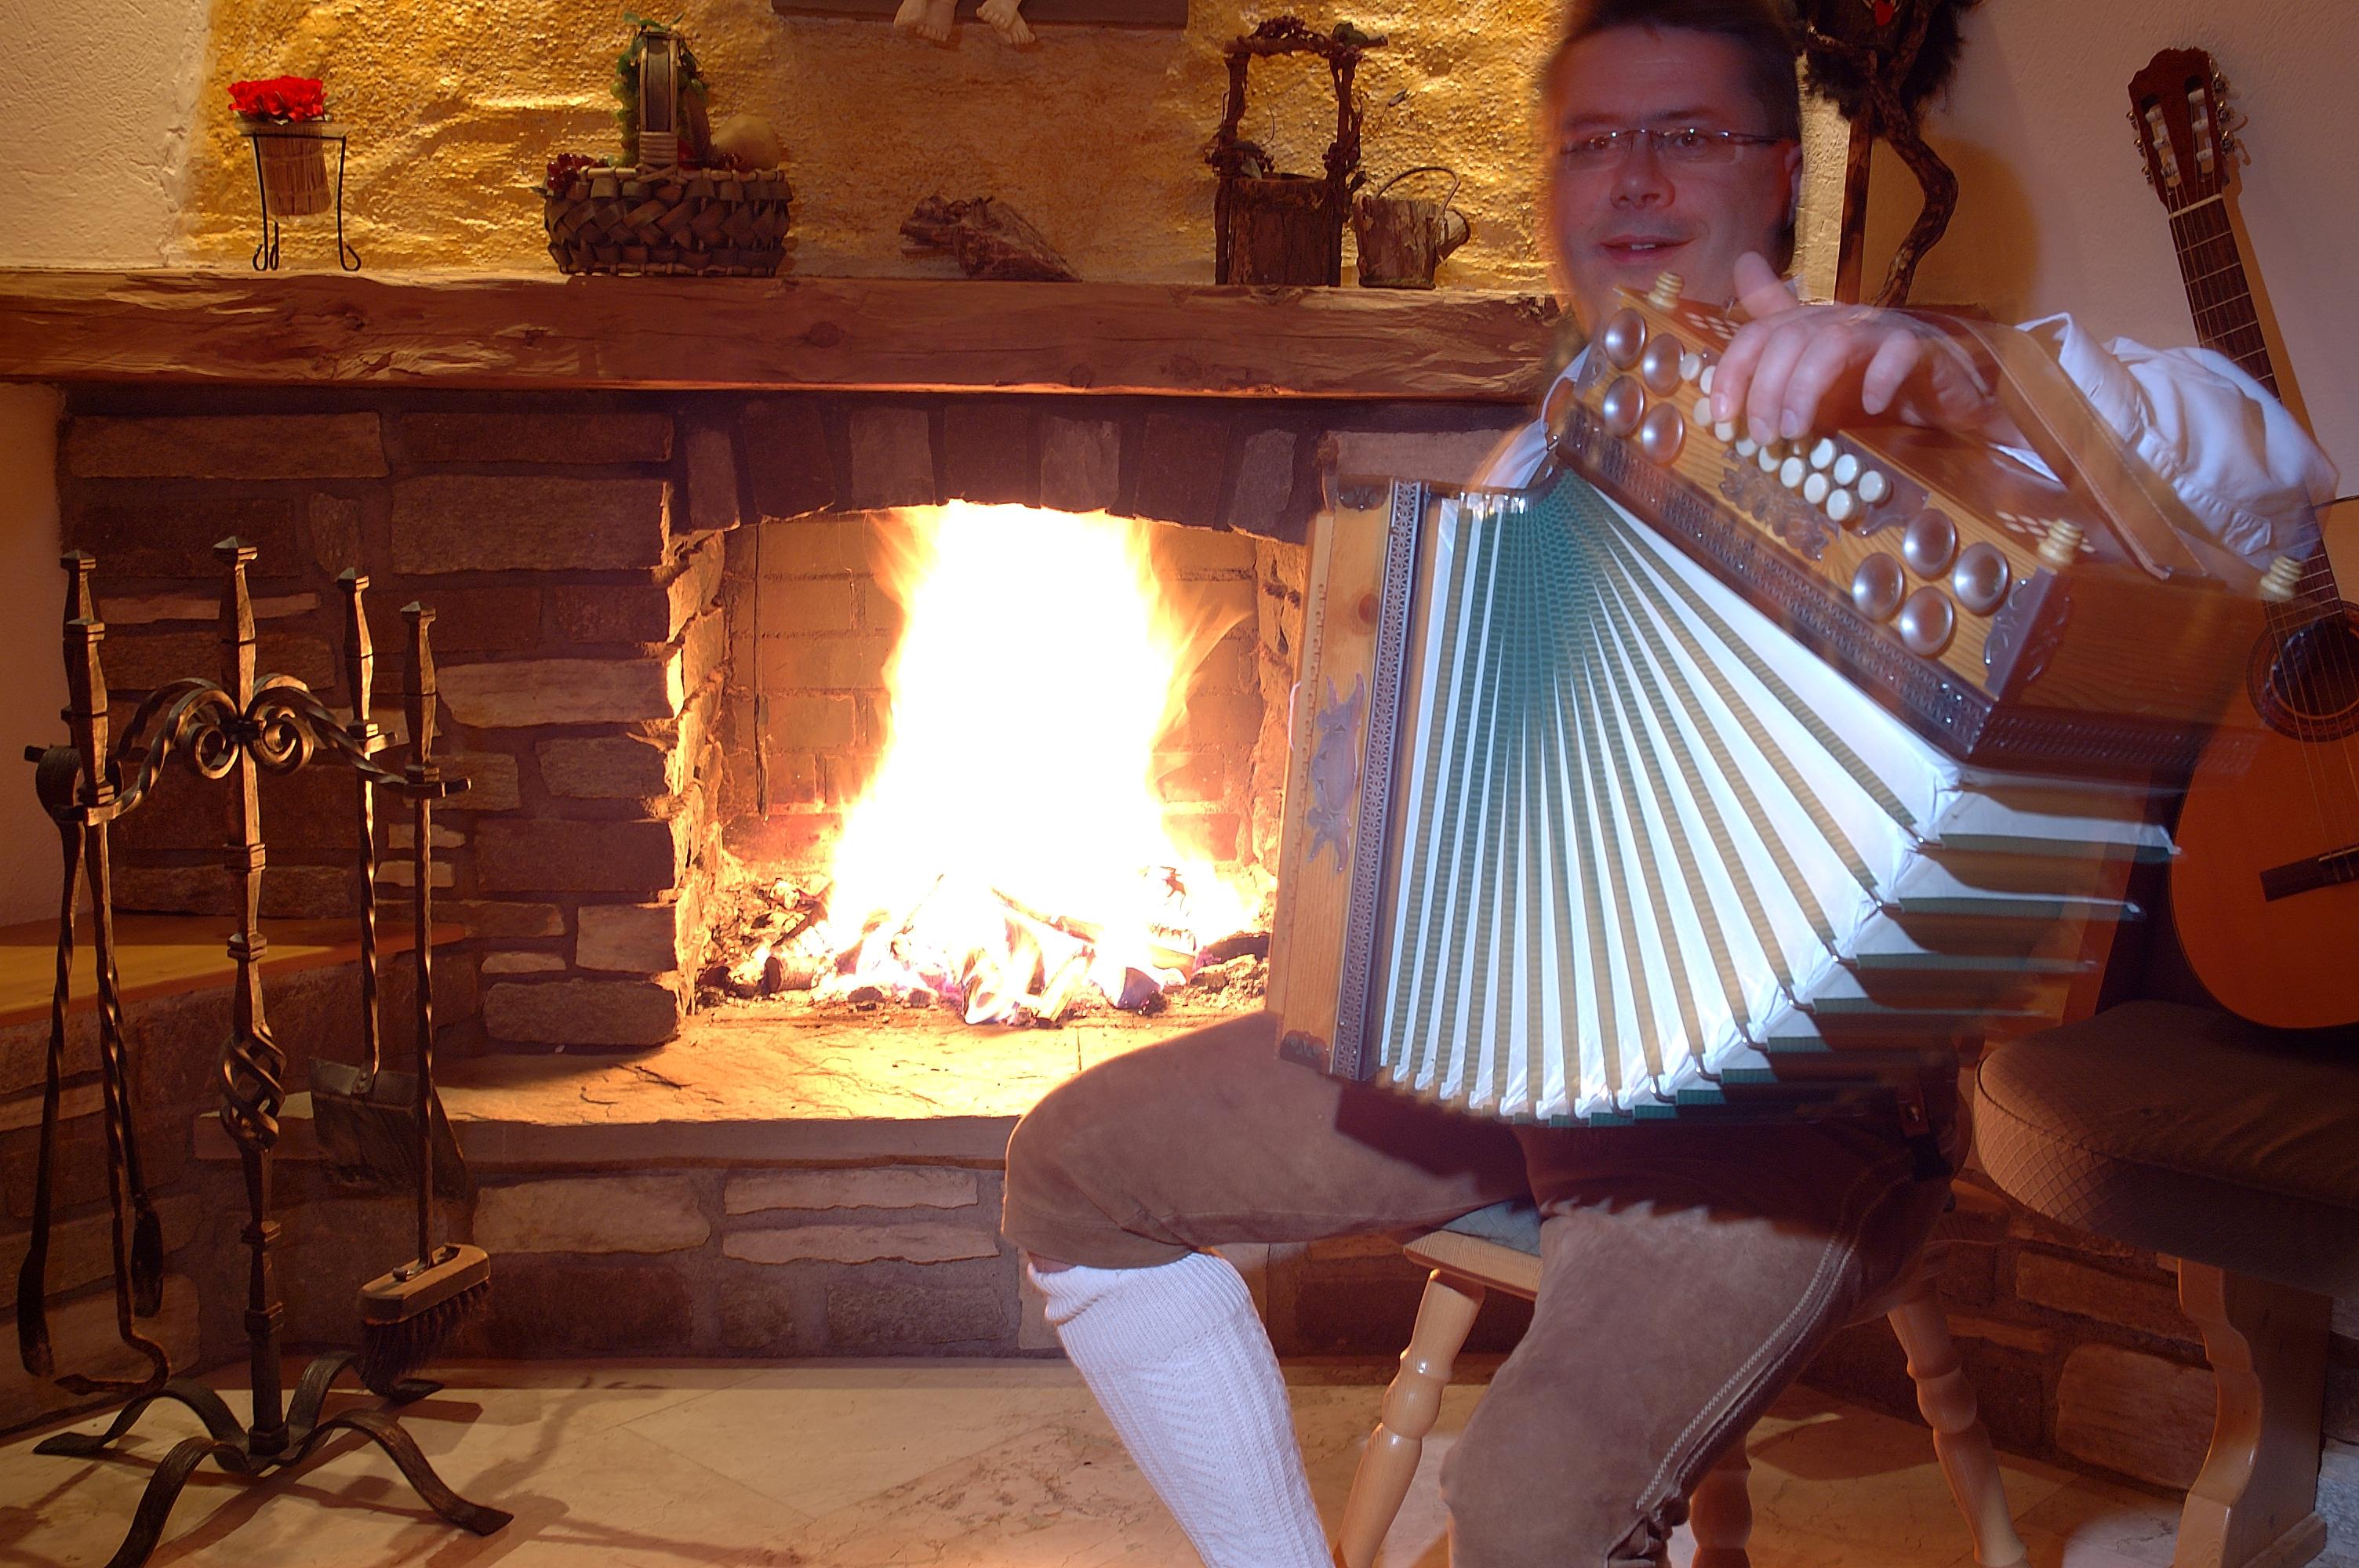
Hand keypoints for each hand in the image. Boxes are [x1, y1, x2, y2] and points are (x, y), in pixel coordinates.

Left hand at [1709, 253, 2021, 447]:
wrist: (1942, 397)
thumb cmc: (1869, 384)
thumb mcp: (1811, 374)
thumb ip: (1773, 340)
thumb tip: (1741, 268)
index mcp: (1812, 325)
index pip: (1759, 333)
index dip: (1733, 369)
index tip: (1720, 415)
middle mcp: (1842, 319)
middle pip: (1789, 338)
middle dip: (1768, 389)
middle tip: (1763, 436)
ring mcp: (1882, 330)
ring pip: (1833, 343)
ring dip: (1806, 389)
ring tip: (1797, 432)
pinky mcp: (1922, 349)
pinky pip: (1900, 352)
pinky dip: (1881, 378)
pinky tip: (1870, 406)